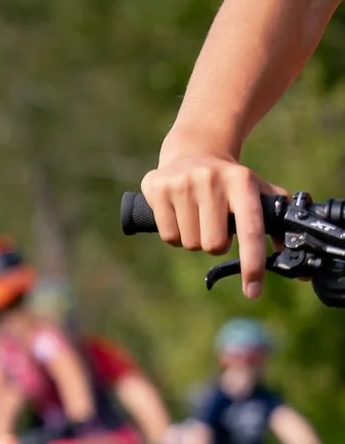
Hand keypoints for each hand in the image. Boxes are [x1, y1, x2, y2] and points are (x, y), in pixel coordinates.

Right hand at [139, 146, 281, 297]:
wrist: (193, 151)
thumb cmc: (231, 182)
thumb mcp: (257, 192)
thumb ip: (275, 220)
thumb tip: (286, 253)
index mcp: (241, 182)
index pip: (250, 230)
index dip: (252, 264)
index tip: (252, 291)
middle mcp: (211, 179)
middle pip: (214, 244)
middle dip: (216, 244)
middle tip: (215, 227)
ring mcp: (182, 182)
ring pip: (189, 243)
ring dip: (194, 239)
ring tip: (196, 217)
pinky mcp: (157, 187)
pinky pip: (168, 235)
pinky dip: (175, 234)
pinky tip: (178, 215)